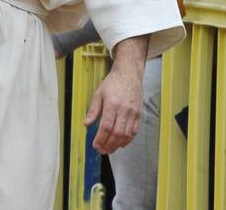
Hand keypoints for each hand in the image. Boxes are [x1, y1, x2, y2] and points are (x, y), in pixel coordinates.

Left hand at [86, 36, 146, 153]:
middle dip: (109, 145)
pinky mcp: (139, 114)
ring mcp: (133, 113)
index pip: (106, 127)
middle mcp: (124, 110)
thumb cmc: (113, 83)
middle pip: (117, 133)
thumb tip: (86, 123)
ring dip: (118, 145)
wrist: (129, 74)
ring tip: (110, 149)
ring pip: (126, 134)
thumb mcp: (98, 93)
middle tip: (102, 150)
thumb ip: (93, 110)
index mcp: (112, 104)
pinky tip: (121, 143)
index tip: (95, 145)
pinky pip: (134, 131)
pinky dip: (128, 140)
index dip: (101, 139)